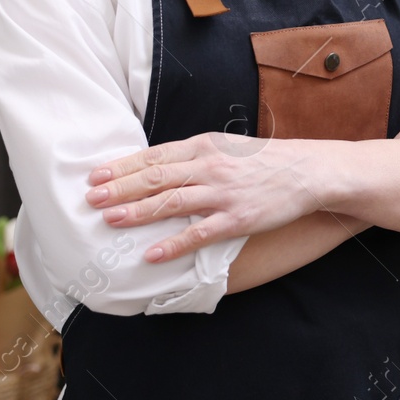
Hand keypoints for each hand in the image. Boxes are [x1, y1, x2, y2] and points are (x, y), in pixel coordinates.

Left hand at [85, 132, 324, 261]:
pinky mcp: (237, 218)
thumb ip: (194, 156)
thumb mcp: (226, 147)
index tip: (96, 174)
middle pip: (157, 177)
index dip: (123, 166)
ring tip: (111, 220)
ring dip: (139, 211)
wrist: (308, 171)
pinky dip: (174, 244)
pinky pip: (200, 233)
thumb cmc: (264, 160)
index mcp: (205, 145)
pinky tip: (152, 253)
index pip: (155, 155)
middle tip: (91, 197)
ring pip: (172, 201)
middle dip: (121, 188)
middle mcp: (210, 166)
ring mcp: (223, 193)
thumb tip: (157, 168)